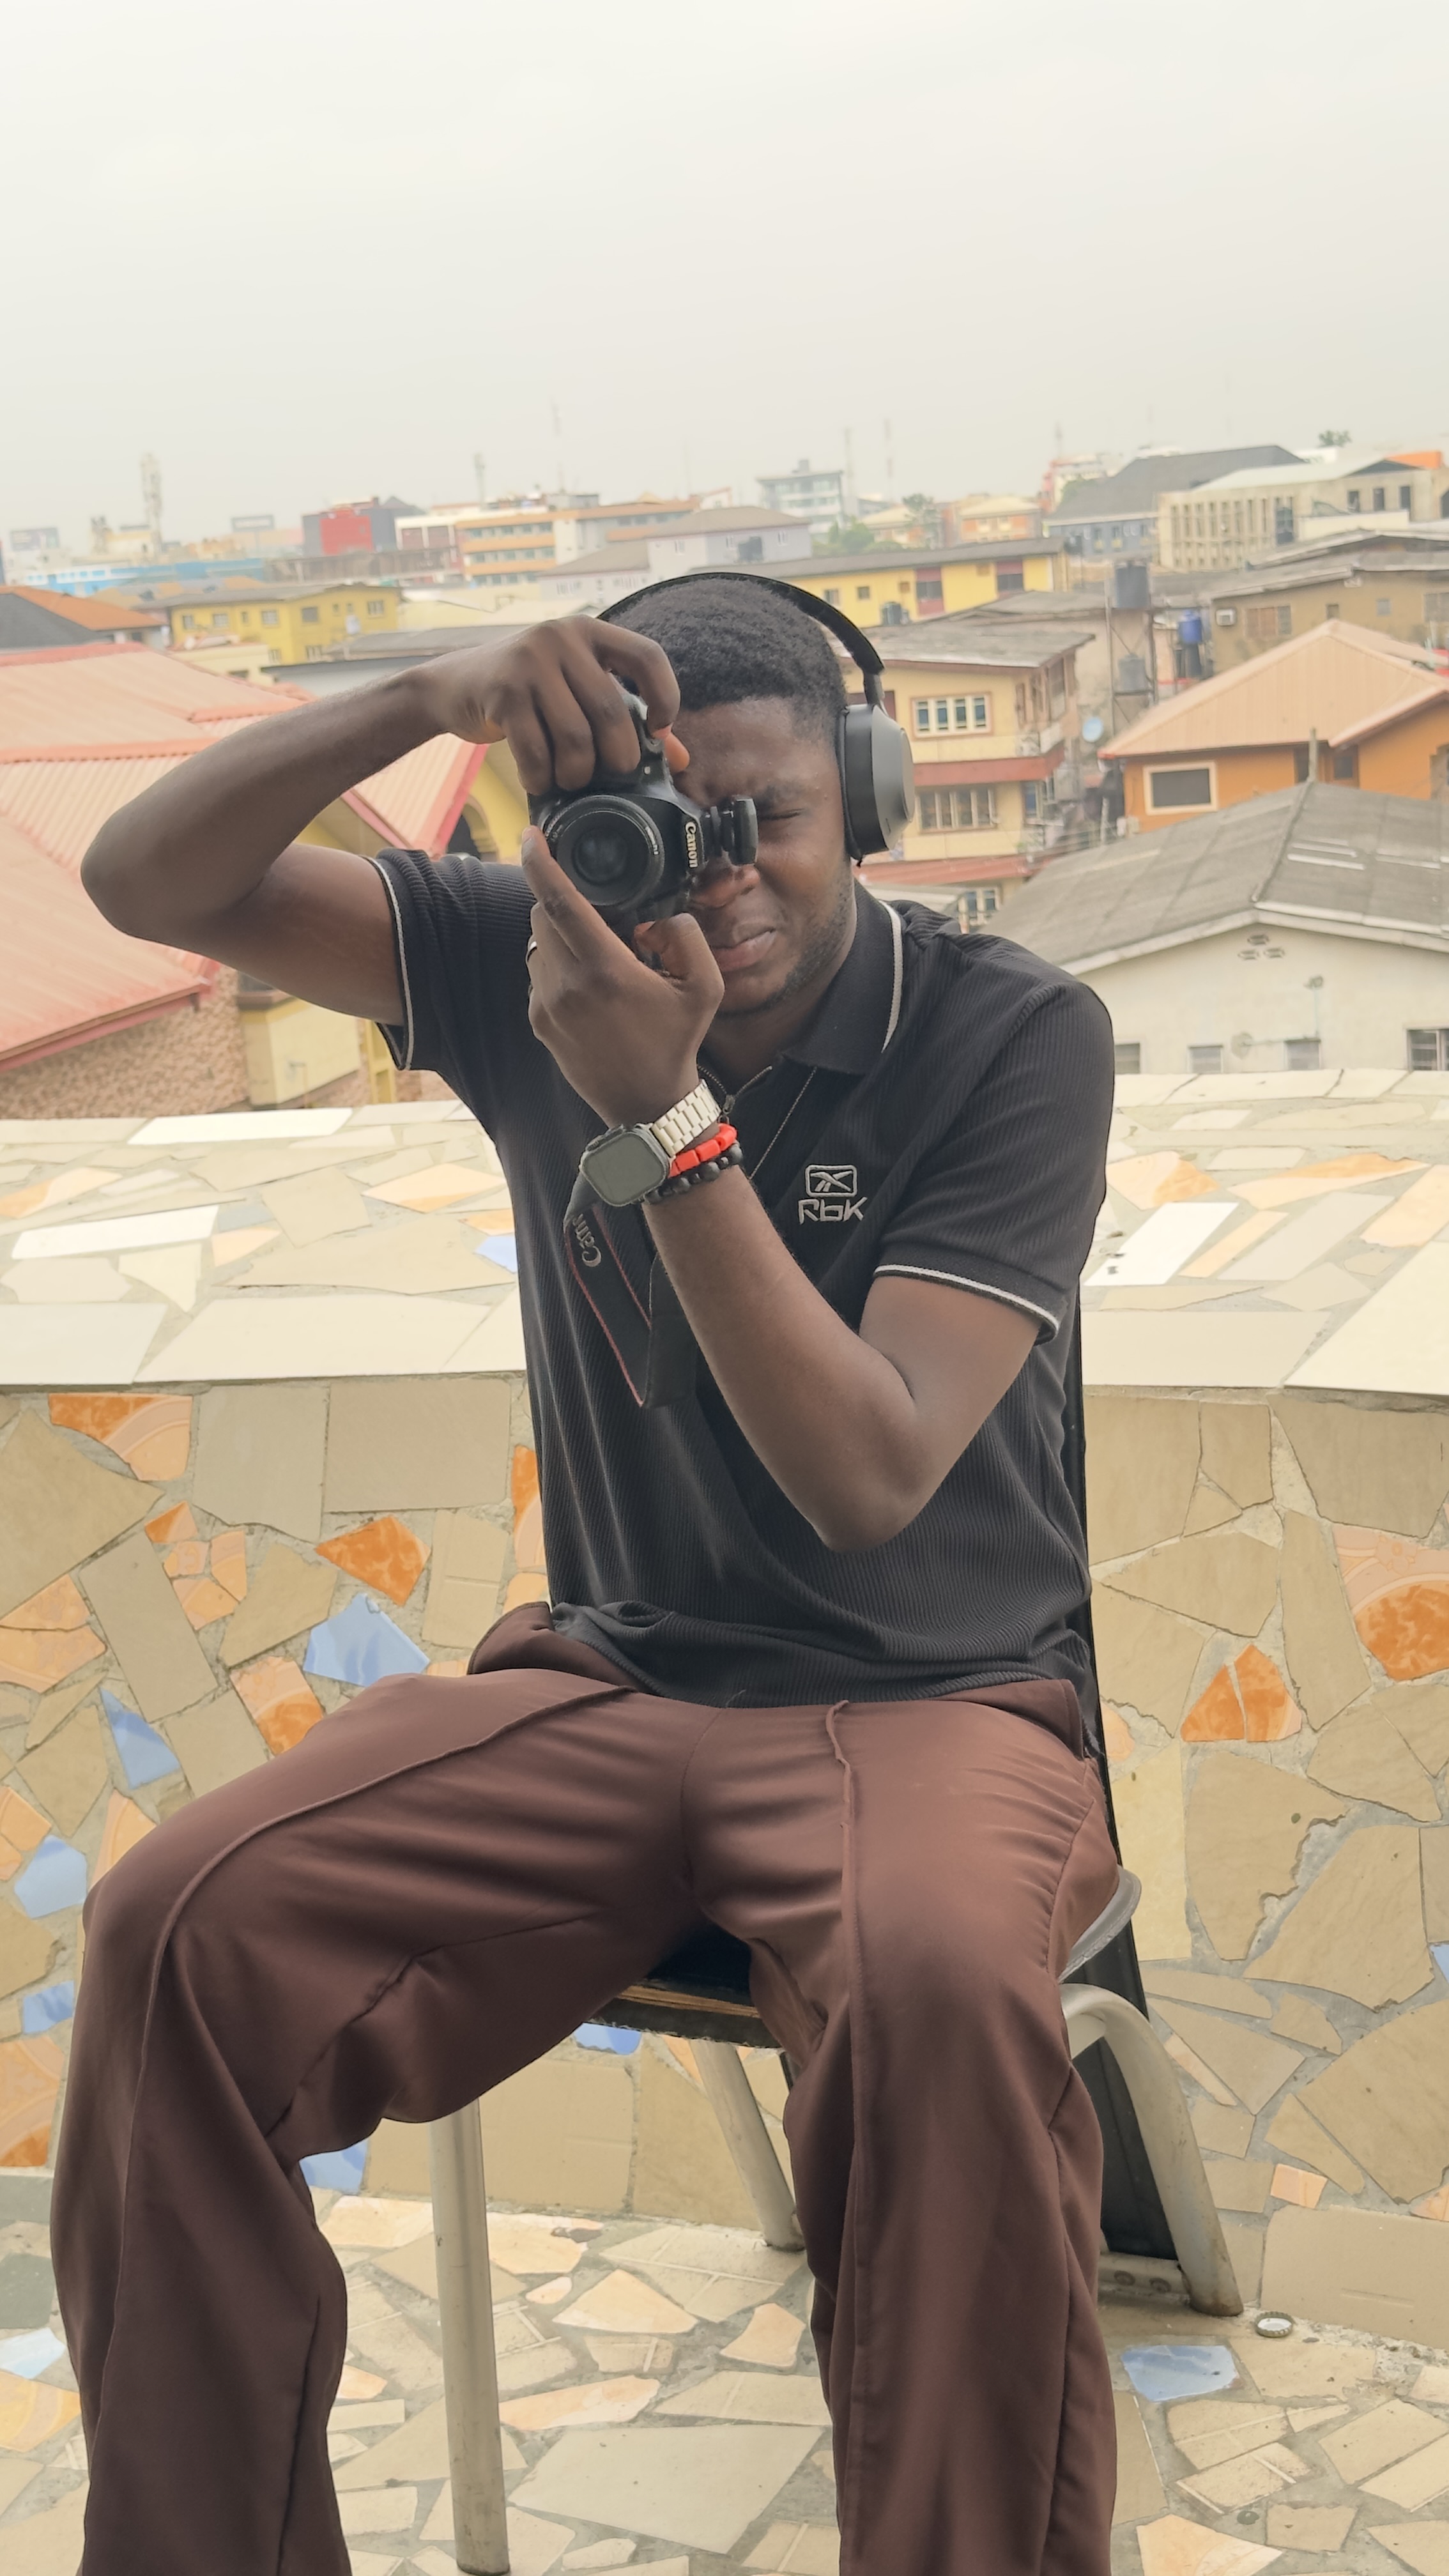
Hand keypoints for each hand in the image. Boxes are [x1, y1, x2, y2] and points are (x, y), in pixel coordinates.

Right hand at [418, 616, 681, 792]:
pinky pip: (537, 751)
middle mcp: (561, 638)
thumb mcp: (575, 690)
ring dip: (577, 774)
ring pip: (576, 738)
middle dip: (617, 758)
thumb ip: (626, 715)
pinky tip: (539, 780)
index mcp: (589, 631)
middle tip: (609, 776)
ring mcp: (529, 662)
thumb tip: (679, 759)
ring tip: (571, 781)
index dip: (665, 698)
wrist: (452, 685)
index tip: (658, 732)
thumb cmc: (527, 692)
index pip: (648, 656)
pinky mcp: (502, 692)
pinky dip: (542, 777)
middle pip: (611, 712)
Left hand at [522, 831, 722, 1124]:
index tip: (532, 836)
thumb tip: (655, 919)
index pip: (558, 901)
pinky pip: (540, 974)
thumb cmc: (676, 1043)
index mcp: (605, 971)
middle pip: (542, 915)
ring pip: (538, 944)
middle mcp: (567, 986)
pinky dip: (559, 966)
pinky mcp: (538, 1023)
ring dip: (561, 935)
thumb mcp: (705, 987)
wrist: (646, 1105)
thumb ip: (687, 937)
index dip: (539, 862)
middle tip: (598, 912)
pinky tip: (590, 987)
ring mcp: (547, 1006)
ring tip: (600, 955)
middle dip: (562, 901)